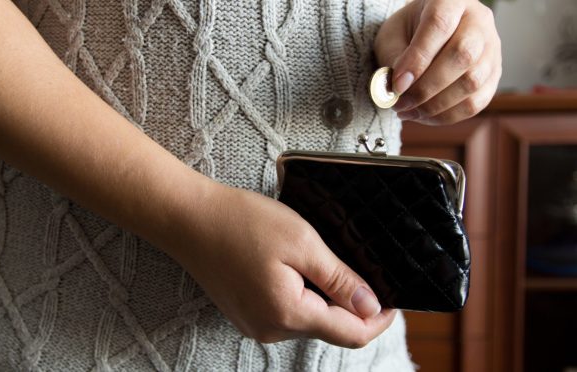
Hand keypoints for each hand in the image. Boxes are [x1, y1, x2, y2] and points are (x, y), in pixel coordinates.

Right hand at [175, 185, 395, 347]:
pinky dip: (302, 294)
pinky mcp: (245, 313)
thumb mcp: (302, 243)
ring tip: (318, 259)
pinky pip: (287, 312)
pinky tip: (294, 266)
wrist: (187, 218)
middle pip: (330, 328)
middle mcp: (270, 329)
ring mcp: (255, 323)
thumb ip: (340, 280)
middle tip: (357, 266)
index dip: (379, 318)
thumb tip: (370, 307)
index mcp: (288, 314)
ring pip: (309, 319)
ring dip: (325, 297)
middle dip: (351, 303)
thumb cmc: (241, 222)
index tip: (394, 298)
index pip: (351, 333)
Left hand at [374, 0, 501, 124]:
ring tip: (408, 112)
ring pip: (472, 82)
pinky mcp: (494, 75)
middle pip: (463, 55)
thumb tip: (398, 88)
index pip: (440, 25)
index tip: (397, 85)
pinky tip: (424, 116)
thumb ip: (393, 57)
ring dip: (435, 106)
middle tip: (401, 103)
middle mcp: (478, 21)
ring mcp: (492, 48)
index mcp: (451, 0)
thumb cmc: (408, 32)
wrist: (429, 34)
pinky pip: (476, 102)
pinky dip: (447, 116)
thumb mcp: (392, 36)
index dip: (417, 59)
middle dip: (427, 88)